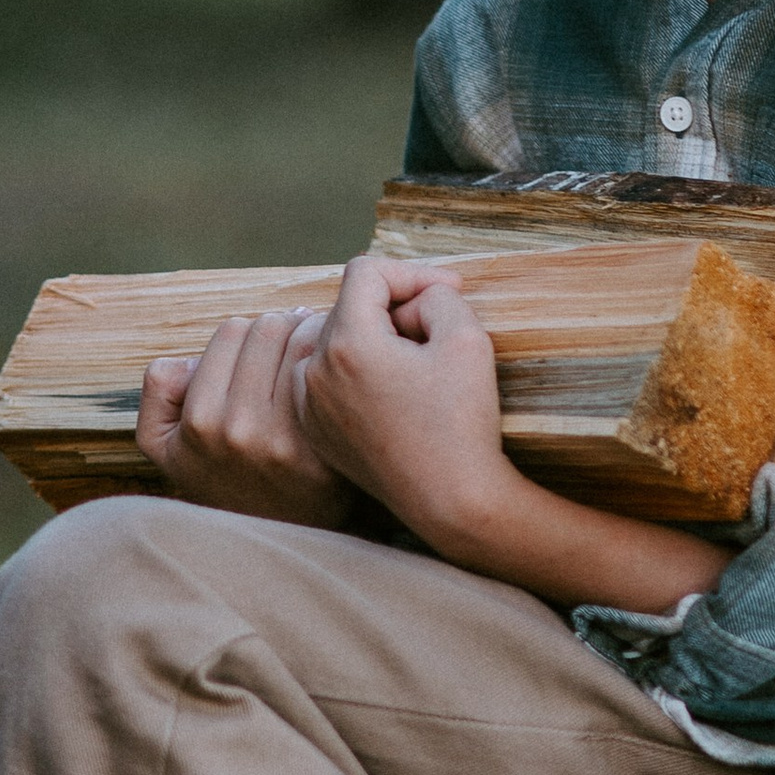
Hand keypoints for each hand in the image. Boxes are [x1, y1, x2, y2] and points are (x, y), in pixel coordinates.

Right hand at [135, 307, 361, 528]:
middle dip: (283, 329)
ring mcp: (283, 441)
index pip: (231, 331)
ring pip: (303, 342)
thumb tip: (191, 360)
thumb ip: (159, 391)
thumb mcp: (164, 446)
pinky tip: (335, 378)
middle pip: (270, 328)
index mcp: (199, 421)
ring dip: (312, 339)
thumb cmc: (224, 476)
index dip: (246, 335)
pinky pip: (330, 375)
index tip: (262, 350)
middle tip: (293, 346)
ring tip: (314, 356)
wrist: (275, 537)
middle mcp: (238, 429)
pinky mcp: (322, 450)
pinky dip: (334, 365)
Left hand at [300, 256, 729, 616]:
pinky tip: (393, 397)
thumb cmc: (463, 422)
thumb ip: (436, 296)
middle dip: (394, 309)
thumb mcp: (467, 337)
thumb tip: (410, 302)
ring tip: (414, 368)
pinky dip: (356, 375)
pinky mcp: (314, 432)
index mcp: (347, 343)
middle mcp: (314, 371)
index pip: (367, 272)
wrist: (451, 501)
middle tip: (437, 335)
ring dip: (372, 341)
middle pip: (349, 307)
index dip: (412, 273)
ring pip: (334, 342)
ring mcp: (308, 405)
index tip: (450, 292)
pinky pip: (326, 380)